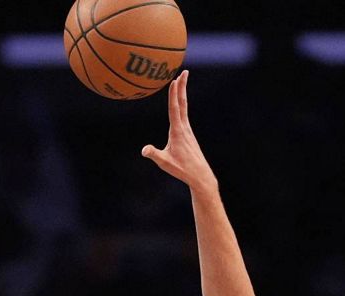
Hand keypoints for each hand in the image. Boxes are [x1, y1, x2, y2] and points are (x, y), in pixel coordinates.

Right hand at [140, 71, 217, 192]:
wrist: (200, 175)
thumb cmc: (182, 169)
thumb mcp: (165, 162)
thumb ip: (154, 154)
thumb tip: (144, 150)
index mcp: (178, 131)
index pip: (175, 109)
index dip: (173, 95)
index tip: (174, 81)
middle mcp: (184, 127)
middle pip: (182, 103)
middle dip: (182, 87)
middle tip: (184, 71)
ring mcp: (187, 130)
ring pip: (184, 107)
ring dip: (182, 93)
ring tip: (181, 81)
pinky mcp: (188, 134)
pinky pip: (183, 114)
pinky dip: (181, 104)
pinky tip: (180, 103)